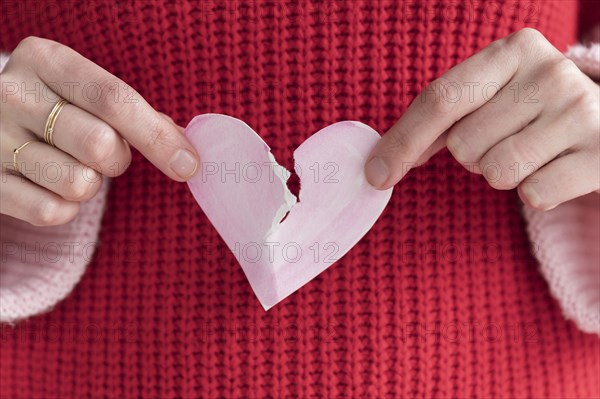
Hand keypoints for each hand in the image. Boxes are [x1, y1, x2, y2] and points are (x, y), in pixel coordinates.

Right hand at [1, 37, 198, 225]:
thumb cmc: (56, 105)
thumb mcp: (85, 90)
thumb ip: (135, 112)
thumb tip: (184, 147)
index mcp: (45, 60)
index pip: (114, 99)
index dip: (158, 136)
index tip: (188, 164)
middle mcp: (12, 94)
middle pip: (101, 145)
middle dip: (119, 160)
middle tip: (107, 154)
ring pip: (78, 184)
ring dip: (90, 185)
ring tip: (73, 167)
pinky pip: (51, 212)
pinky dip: (65, 209)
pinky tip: (52, 186)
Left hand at [365, 28, 599, 209]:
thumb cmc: (530, 108)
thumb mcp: (490, 94)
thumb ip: (438, 118)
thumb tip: (381, 163)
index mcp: (514, 49)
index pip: (440, 99)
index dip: (402, 141)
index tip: (376, 174)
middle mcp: (551, 72)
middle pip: (463, 144)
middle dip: (471, 155)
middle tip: (504, 138)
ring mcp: (580, 112)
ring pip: (495, 172)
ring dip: (501, 173)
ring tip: (530, 151)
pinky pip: (532, 195)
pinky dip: (535, 191)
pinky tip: (555, 167)